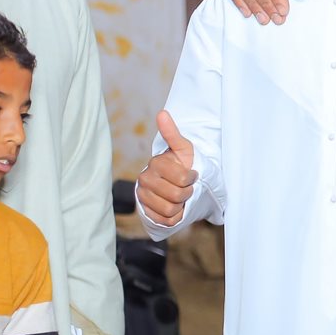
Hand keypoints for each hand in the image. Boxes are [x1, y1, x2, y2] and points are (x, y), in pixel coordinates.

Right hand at [136, 111, 196, 226]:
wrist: (178, 185)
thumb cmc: (184, 165)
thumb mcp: (184, 149)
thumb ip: (173, 133)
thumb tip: (162, 113)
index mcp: (155, 164)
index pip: (182, 179)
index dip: (192, 179)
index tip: (191, 174)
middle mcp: (144, 180)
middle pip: (176, 195)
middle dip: (187, 193)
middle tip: (186, 188)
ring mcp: (143, 197)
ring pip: (171, 210)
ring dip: (181, 205)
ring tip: (180, 197)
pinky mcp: (145, 212)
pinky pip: (166, 220)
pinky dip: (175, 217)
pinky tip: (174, 207)